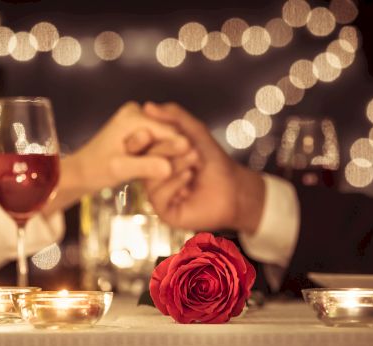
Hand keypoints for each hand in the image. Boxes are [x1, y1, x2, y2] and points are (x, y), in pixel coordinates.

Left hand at [43, 102, 191, 213]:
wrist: (81, 172)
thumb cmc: (95, 170)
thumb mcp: (120, 170)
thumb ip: (145, 167)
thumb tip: (171, 168)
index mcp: (133, 116)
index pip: (169, 132)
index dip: (181, 151)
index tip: (195, 167)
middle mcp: (137, 111)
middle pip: (170, 133)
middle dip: (175, 153)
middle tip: (189, 173)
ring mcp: (138, 119)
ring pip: (166, 138)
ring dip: (170, 155)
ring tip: (178, 173)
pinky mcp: (139, 129)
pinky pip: (159, 141)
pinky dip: (163, 155)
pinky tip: (168, 169)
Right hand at [142, 102, 264, 232]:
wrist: (234, 187)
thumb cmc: (214, 161)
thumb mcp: (194, 132)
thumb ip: (173, 116)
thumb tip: (147, 106)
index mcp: (155, 158)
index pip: (139, 145)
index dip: (147, 136)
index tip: (159, 130)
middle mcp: (152, 176)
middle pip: (143, 160)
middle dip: (166, 148)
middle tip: (188, 145)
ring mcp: (157, 194)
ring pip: (150, 178)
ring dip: (174, 164)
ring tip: (194, 159)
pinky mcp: (165, 211)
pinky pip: (158, 196)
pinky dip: (174, 183)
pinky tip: (189, 176)